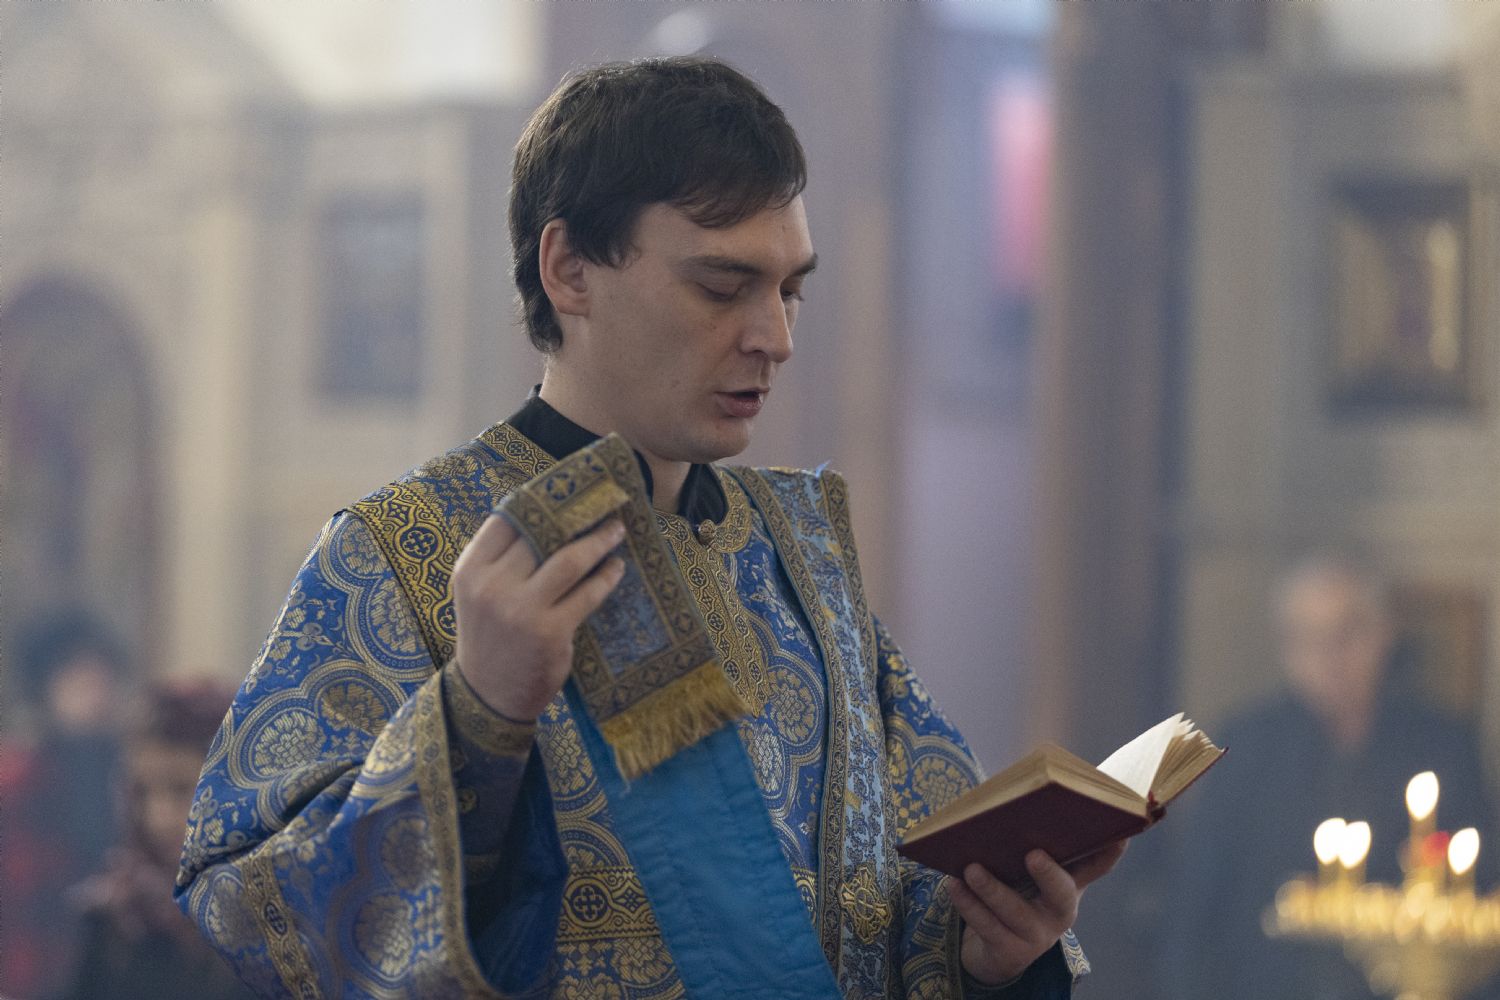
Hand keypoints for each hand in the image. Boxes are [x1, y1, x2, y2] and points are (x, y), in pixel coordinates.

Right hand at [451, 515, 626, 719]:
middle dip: (578, 515)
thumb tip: (547, 512)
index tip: (569, 487)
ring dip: (599, 540)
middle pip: (543, 534)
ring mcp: (520, 610)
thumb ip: (504, 558)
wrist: (488, 694)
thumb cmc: (491, 634)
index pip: (508, 518)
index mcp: (471, 569)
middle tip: (605, 502)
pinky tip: (616, 568)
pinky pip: (586, 594)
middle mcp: (492, 586)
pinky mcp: (549, 632)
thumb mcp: (481, 592)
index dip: (542, 499)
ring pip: (570, 560)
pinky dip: (605, 577)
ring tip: (617, 530)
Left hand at [951, 841, 1125, 985]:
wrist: (996, 948)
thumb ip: (1027, 842)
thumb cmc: (1015, 891)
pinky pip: (987, 927)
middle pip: (1061, 892)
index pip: (1097, 864)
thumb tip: (1008, 796)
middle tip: (1033, 854)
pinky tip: (954, 885)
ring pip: (1014, 911)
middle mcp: (1060, 910)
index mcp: (1069, 883)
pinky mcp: (1012, 951)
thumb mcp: (1026, 870)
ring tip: (971, 869)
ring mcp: (1038, 934)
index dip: (1111, 849)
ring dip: (992, 889)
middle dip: (1049, 873)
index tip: (1121, 831)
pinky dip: (968, 904)